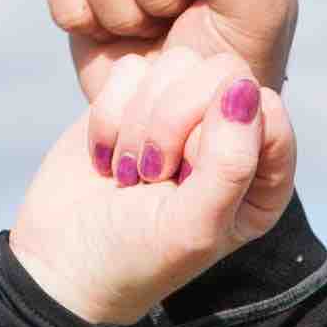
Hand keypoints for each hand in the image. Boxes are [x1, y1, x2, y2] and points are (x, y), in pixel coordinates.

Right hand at [8, 39, 299, 326]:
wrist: (62, 261)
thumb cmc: (137, 255)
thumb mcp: (193, 225)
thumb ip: (231, 163)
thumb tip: (244, 89)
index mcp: (265, 174)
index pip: (265, 106)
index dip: (217, 132)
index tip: (185, 177)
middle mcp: (232, 136)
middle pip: (222, 71)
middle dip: (172, 122)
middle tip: (151, 173)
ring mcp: (185, 113)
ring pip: (176, 64)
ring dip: (138, 123)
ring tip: (129, 174)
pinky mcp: (138, 99)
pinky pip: (132, 69)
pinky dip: (109, 115)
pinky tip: (107, 158)